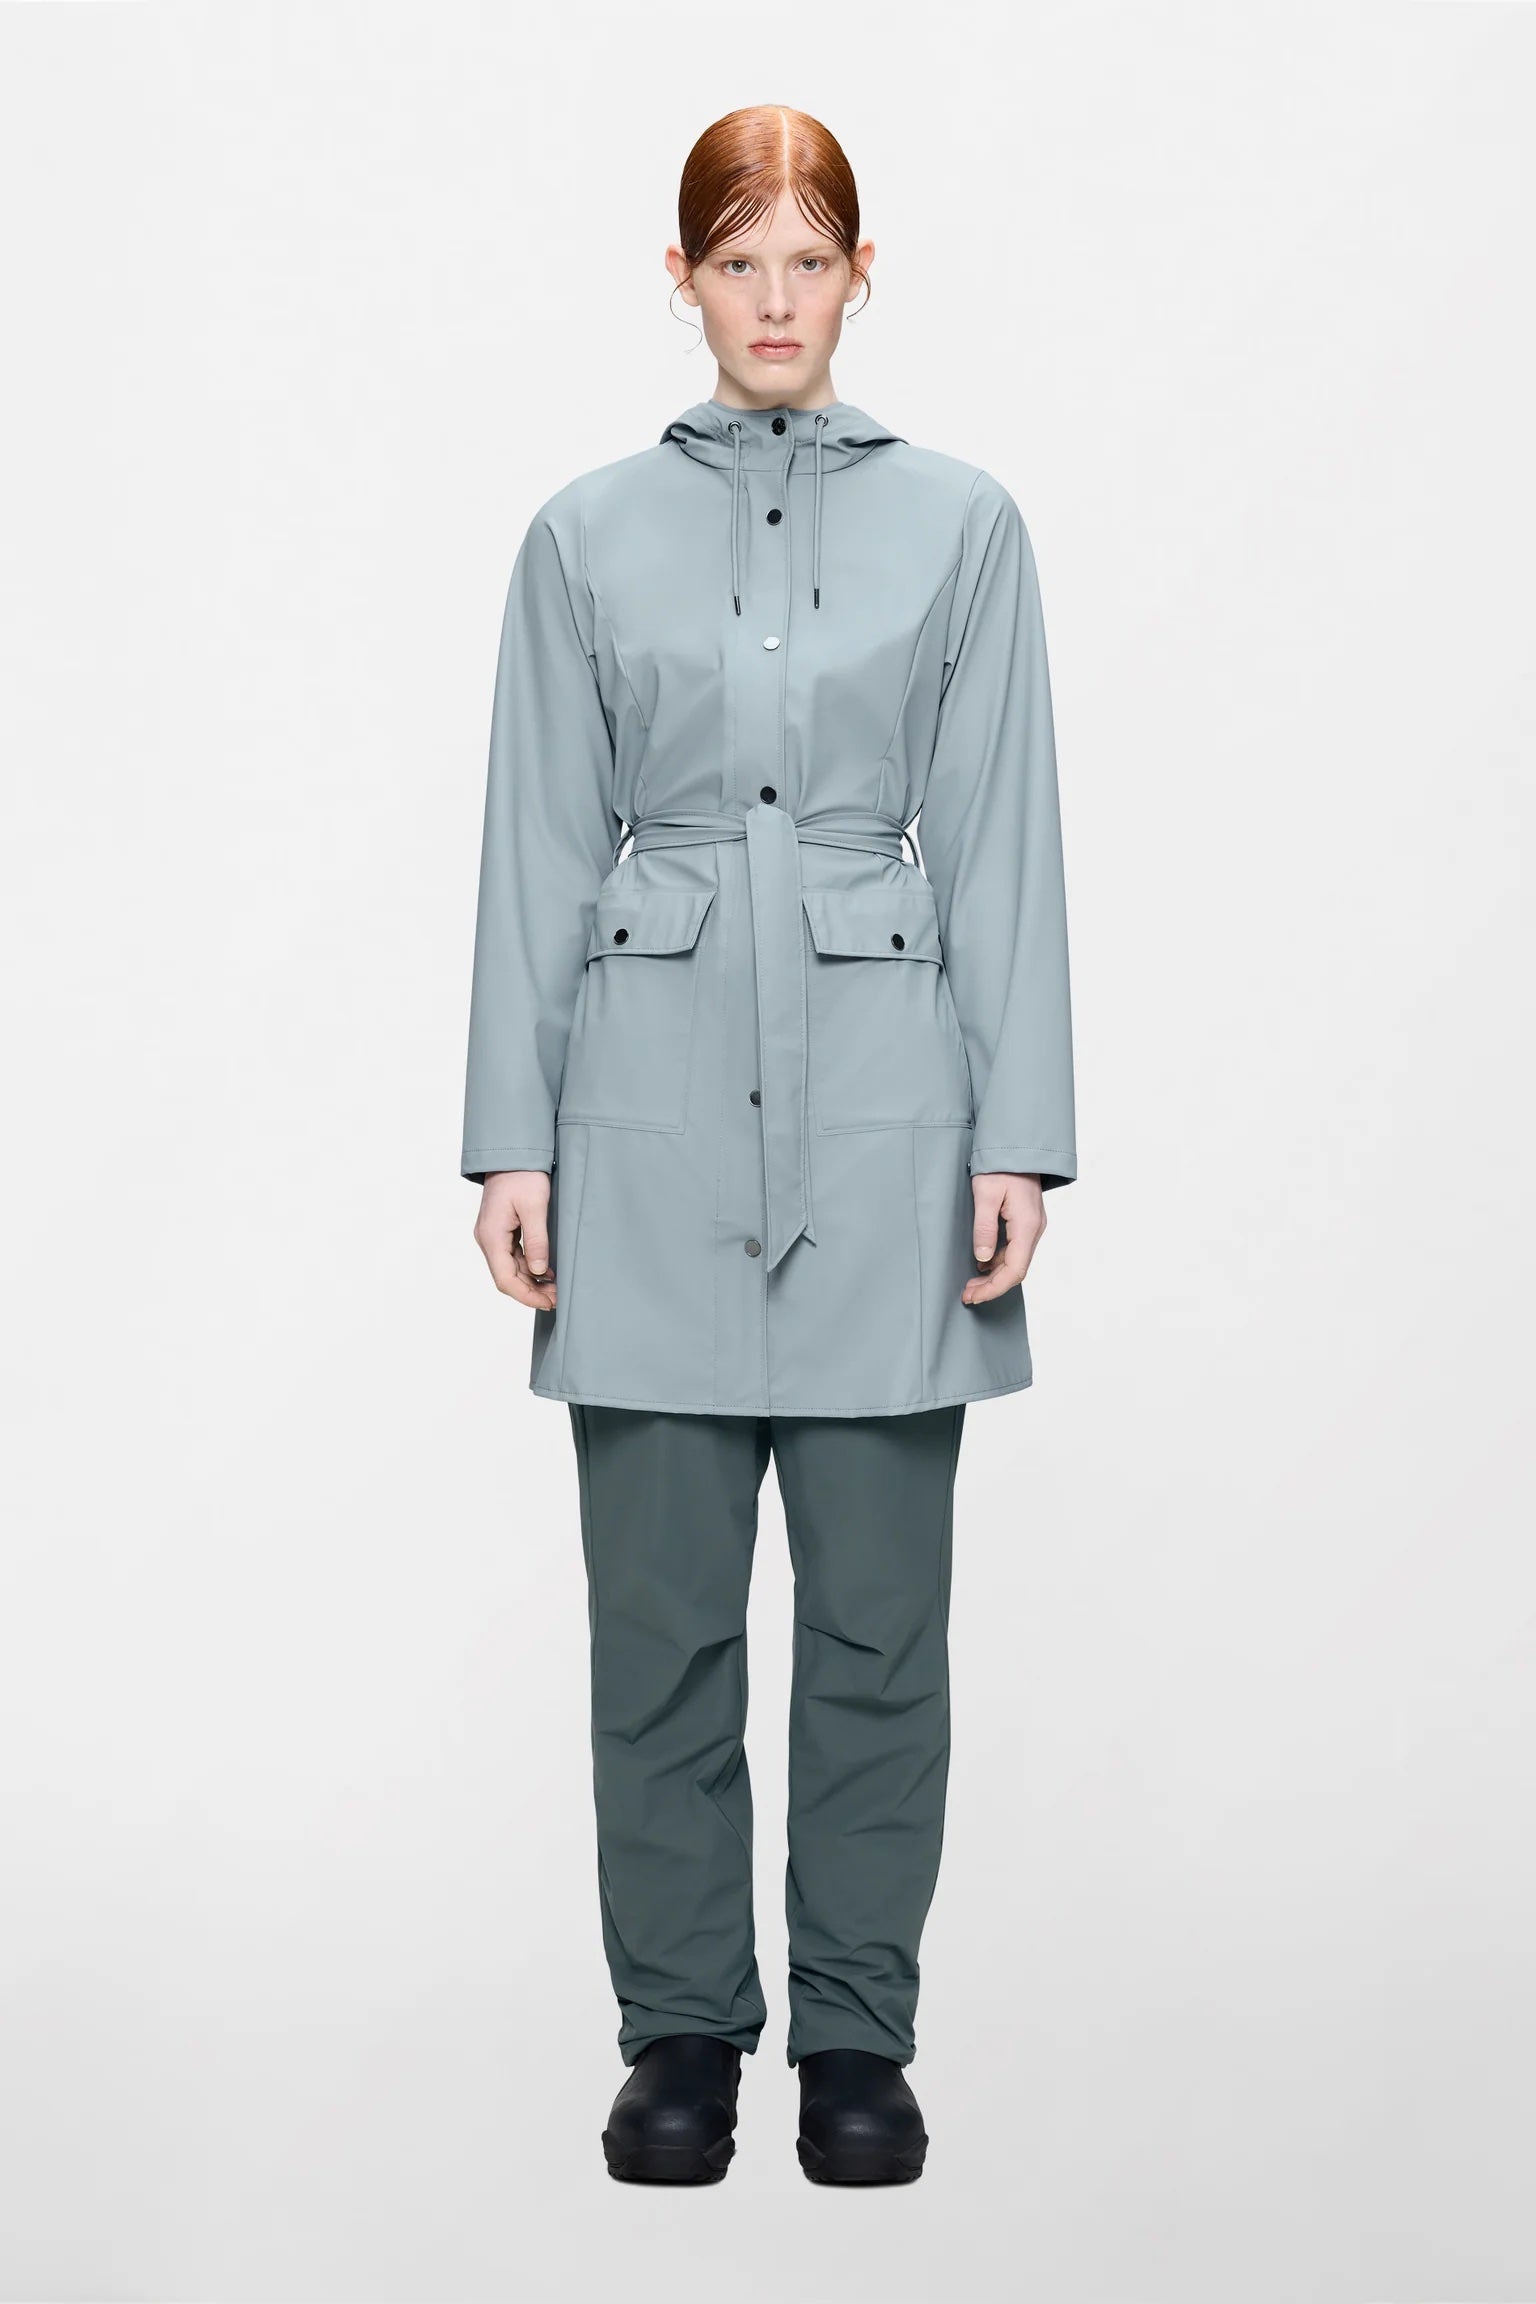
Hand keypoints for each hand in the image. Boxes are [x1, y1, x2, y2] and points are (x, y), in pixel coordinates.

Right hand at [474, 1171, 555, 1310]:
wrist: (512, 1153)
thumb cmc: (523, 1174)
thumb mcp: (534, 1207)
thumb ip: (537, 1241)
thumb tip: (539, 1271)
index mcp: (491, 1236)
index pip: (505, 1279)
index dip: (527, 1296)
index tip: (549, 1302)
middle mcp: (487, 1239)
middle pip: (506, 1278)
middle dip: (531, 1291)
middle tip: (557, 1298)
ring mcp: (492, 1235)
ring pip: (510, 1269)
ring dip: (531, 1281)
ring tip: (555, 1289)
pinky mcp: (500, 1231)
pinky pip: (512, 1257)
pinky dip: (528, 1268)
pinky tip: (546, 1272)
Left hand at [962, 1173, 1044, 1304]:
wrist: (1016, 1145)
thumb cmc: (1000, 1165)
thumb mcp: (986, 1194)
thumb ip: (984, 1227)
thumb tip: (981, 1259)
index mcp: (1027, 1225)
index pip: (1015, 1270)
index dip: (994, 1288)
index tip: (973, 1296)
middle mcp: (1035, 1229)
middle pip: (1016, 1269)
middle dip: (992, 1286)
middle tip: (968, 1294)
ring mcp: (1033, 1225)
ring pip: (1016, 1260)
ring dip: (994, 1275)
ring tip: (971, 1283)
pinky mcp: (1026, 1221)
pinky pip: (1015, 1249)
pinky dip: (998, 1261)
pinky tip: (981, 1264)